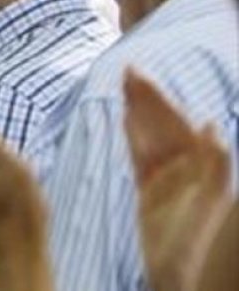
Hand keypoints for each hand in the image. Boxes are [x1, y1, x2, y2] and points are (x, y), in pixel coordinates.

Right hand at [123, 68, 232, 290]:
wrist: (188, 281)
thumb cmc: (204, 245)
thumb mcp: (216, 202)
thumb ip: (216, 162)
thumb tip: (210, 123)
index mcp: (205, 166)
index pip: (179, 122)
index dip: (159, 99)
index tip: (138, 76)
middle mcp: (189, 169)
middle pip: (164, 124)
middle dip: (147, 98)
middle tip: (126, 71)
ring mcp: (169, 180)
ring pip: (150, 136)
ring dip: (137, 111)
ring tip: (123, 85)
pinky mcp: (150, 195)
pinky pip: (139, 158)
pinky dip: (133, 136)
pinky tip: (125, 119)